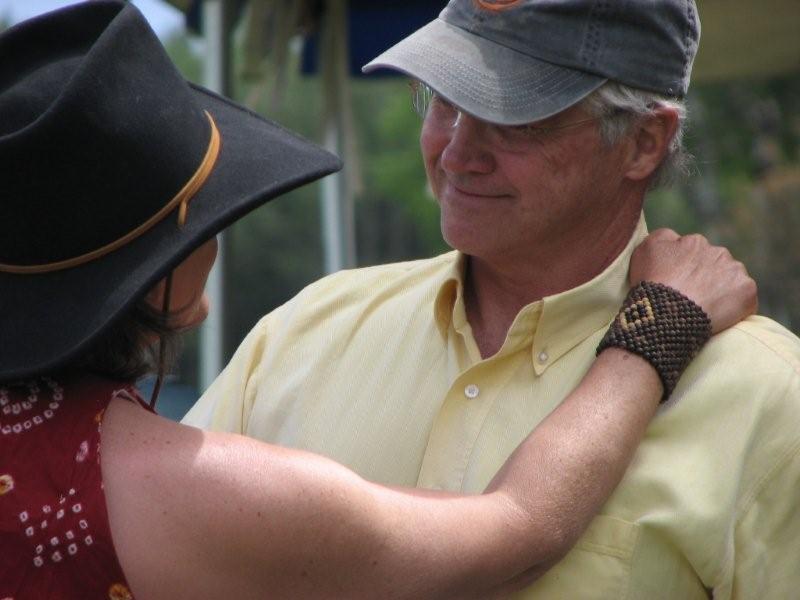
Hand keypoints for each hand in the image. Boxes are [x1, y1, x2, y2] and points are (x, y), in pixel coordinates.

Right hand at [630, 229, 756, 333]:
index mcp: (695, 242)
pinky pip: (744, 298)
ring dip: (721, 289)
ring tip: (704, 307)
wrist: (669, 312)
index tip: (676, 282)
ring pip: (731, 279)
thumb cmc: (652, 283)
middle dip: (705, 277)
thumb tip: (675, 237)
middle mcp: (719, 251)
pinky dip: (735, 306)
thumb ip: (662, 236)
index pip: (692, 252)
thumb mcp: (644, 249)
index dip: (683, 269)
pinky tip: (718, 316)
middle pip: (715, 264)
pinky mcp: (747, 291)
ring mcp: (735, 271)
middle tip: (690, 297)